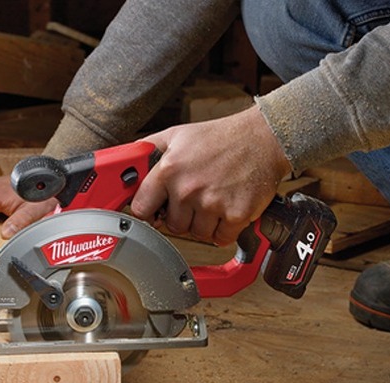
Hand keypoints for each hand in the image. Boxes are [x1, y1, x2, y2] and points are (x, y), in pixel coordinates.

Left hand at [131, 105, 290, 245]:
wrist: (262, 138)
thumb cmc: (220, 137)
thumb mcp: (176, 135)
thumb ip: (147, 151)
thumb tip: (127, 168)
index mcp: (169, 170)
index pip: (141, 209)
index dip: (149, 211)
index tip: (155, 210)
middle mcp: (188, 188)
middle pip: (172, 226)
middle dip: (183, 216)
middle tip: (196, 198)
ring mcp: (212, 203)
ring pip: (197, 234)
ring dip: (204, 223)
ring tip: (214, 200)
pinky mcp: (236, 215)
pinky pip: (220, 238)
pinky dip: (224, 229)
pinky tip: (227, 208)